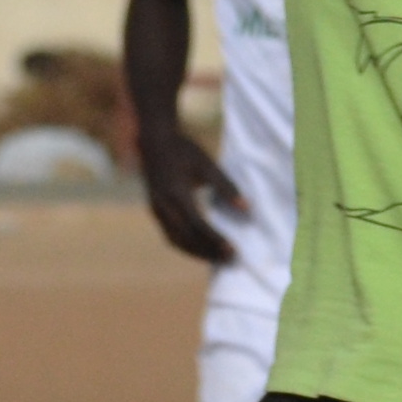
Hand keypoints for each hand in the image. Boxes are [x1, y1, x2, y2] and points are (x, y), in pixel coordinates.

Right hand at [140, 120, 245, 267]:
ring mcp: (156, 210)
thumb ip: (226, 187)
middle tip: (231, 259)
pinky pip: (170, 236)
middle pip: (185, 237)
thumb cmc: (184, 150)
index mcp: (175, 192)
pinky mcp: (156, 212)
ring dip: (197, 253)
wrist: (153, 142)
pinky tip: (203, 249)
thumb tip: (247, 209)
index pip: (196, 223)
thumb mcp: (207, 164)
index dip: (214, 238)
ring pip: (176, 240)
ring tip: (219, 259)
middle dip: (208, 251)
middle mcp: (162, 206)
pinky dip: (187, 246)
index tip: (233, 249)